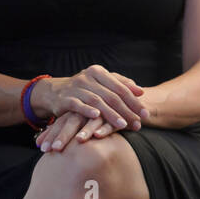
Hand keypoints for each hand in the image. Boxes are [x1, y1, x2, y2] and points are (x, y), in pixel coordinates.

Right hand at [32, 65, 148, 130]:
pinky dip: (87, 110)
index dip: (135, 101)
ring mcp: (76, 87)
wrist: (53, 92)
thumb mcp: (100, 83)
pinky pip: (78, 105)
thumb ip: (120, 84)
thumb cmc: (84, 89)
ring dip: (111, 114)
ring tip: (123, 125)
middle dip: (127, 111)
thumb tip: (141, 91)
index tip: (146, 114)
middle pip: (112, 96)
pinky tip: (96, 117)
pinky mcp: (65, 99)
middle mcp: (88, 77)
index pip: (121, 88)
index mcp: (99, 72)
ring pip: (97, 101)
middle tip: (138, 123)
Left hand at [35, 111, 119, 151]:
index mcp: (73, 112)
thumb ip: (58, 130)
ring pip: (91, 121)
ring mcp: (101, 112)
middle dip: (64, 135)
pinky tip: (98, 135)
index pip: (59, 123)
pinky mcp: (116, 115)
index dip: (51, 135)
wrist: (116, 97)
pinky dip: (105, 128)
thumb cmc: (90, 114)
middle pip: (72, 122)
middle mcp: (85, 111)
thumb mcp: (73, 120)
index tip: (42, 148)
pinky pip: (110, 122)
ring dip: (85, 131)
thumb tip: (36, 143)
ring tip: (78, 141)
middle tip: (55, 149)